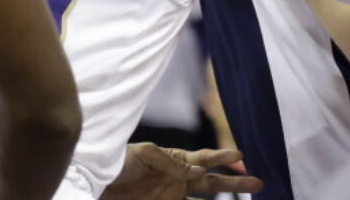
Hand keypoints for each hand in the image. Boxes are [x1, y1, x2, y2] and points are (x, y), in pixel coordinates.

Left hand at [99, 142, 263, 199]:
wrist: (91, 185)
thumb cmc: (116, 164)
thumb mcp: (143, 154)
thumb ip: (170, 161)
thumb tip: (197, 171)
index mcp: (174, 161)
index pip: (205, 159)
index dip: (223, 158)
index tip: (241, 157)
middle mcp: (178, 181)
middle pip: (212, 184)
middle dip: (235, 182)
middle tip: (258, 181)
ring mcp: (171, 198)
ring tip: (248, 195)